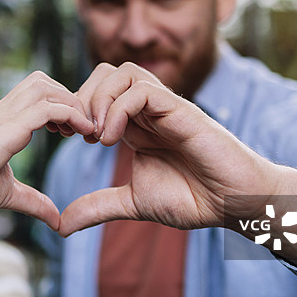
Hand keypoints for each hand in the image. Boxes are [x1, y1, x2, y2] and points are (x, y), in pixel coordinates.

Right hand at [0, 71, 94, 229]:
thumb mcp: (7, 194)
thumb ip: (33, 201)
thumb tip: (57, 219)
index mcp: (3, 122)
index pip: (39, 93)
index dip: (64, 106)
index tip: (78, 132)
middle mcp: (3, 113)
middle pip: (44, 81)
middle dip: (71, 98)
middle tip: (84, 129)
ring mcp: (3, 118)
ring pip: (45, 86)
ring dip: (72, 103)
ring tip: (84, 130)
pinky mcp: (4, 131)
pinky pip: (44, 108)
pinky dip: (69, 115)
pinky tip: (79, 134)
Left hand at [58, 63, 296, 236]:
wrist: (236, 204)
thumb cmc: (194, 198)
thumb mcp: (133, 203)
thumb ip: (98, 207)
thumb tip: (61, 225)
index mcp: (135, 123)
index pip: (97, 90)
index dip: (76, 107)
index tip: (68, 137)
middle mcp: (149, 109)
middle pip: (106, 71)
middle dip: (83, 97)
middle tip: (78, 133)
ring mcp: (166, 107)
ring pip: (124, 72)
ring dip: (100, 99)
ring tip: (96, 135)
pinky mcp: (182, 112)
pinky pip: (144, 91)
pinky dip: (119, 109)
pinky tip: (112, 138)